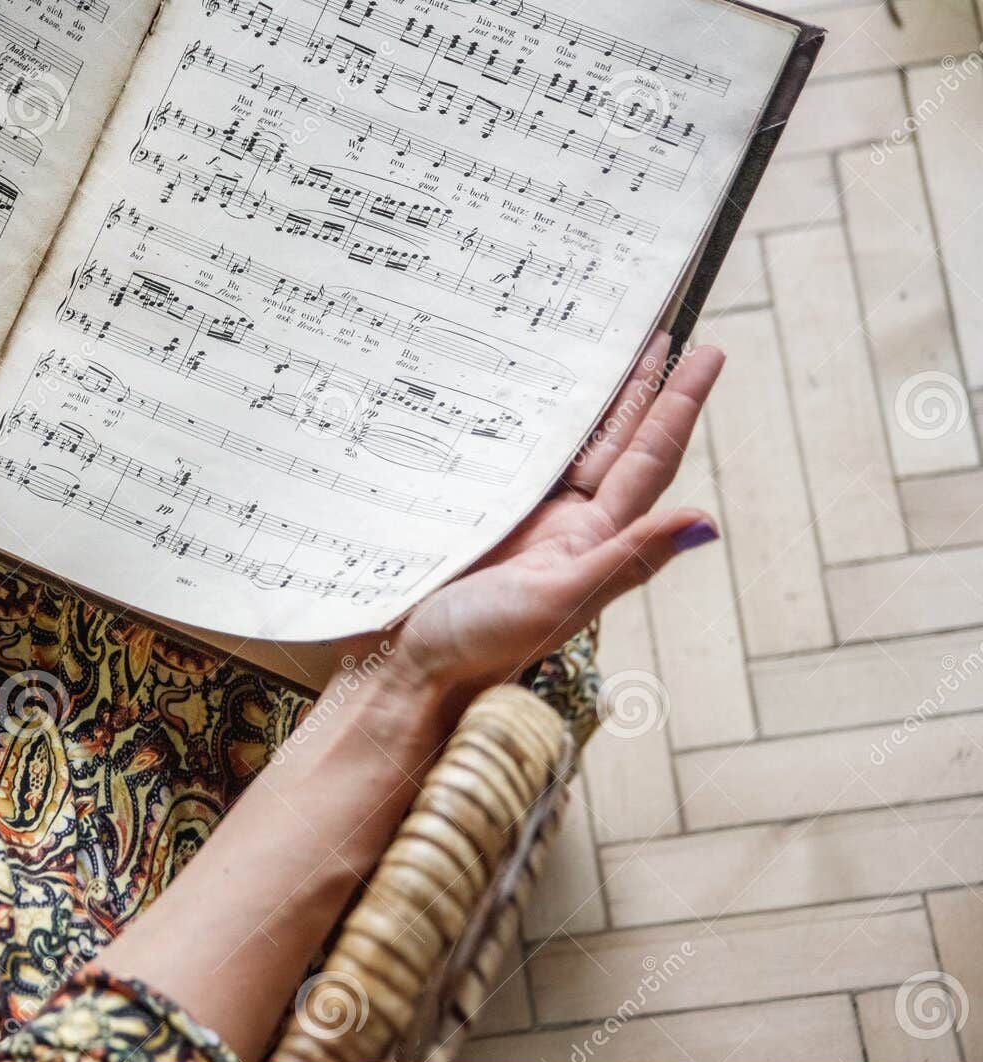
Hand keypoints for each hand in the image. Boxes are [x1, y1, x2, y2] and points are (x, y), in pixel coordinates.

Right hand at [376, 334, 725, 702]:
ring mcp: (524, 521)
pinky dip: (531, 424)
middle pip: (619, 444)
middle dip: (646, 389)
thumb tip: (706, 523)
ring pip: (571, 447)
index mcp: (593, 540)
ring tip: (611, 349)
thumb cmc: (482, 646)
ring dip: (596, 401)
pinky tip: (529, 396)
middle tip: (667, 333)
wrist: (410, 671)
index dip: (680, 406)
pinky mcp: (481, 518)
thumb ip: (628, 558)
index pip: (650, 460)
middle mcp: (567, 526)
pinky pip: (515, 459)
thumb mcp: (560, 599)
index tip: (708, 354)